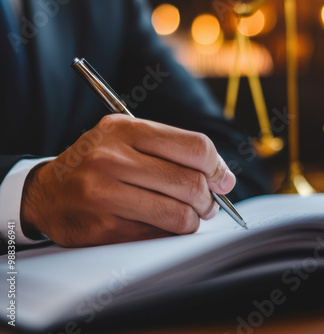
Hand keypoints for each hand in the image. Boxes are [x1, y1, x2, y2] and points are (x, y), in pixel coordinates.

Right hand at [20, 115, 235, 246]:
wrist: (48, 193)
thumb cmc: (99, 164)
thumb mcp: (129, 139)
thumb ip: (175, 151)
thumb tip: (224, 178)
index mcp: (125, 129)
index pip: (195, 147)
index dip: (218, 168)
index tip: (223, 181)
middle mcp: (112, 159)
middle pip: (191, 183)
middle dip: (209, 200)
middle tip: (208, 205)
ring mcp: (105, 194)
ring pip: (179, 215)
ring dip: (193, 221)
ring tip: (188, 217)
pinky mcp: (103, 228)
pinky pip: (159, 236)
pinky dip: (170, 234)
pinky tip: (162, 225)